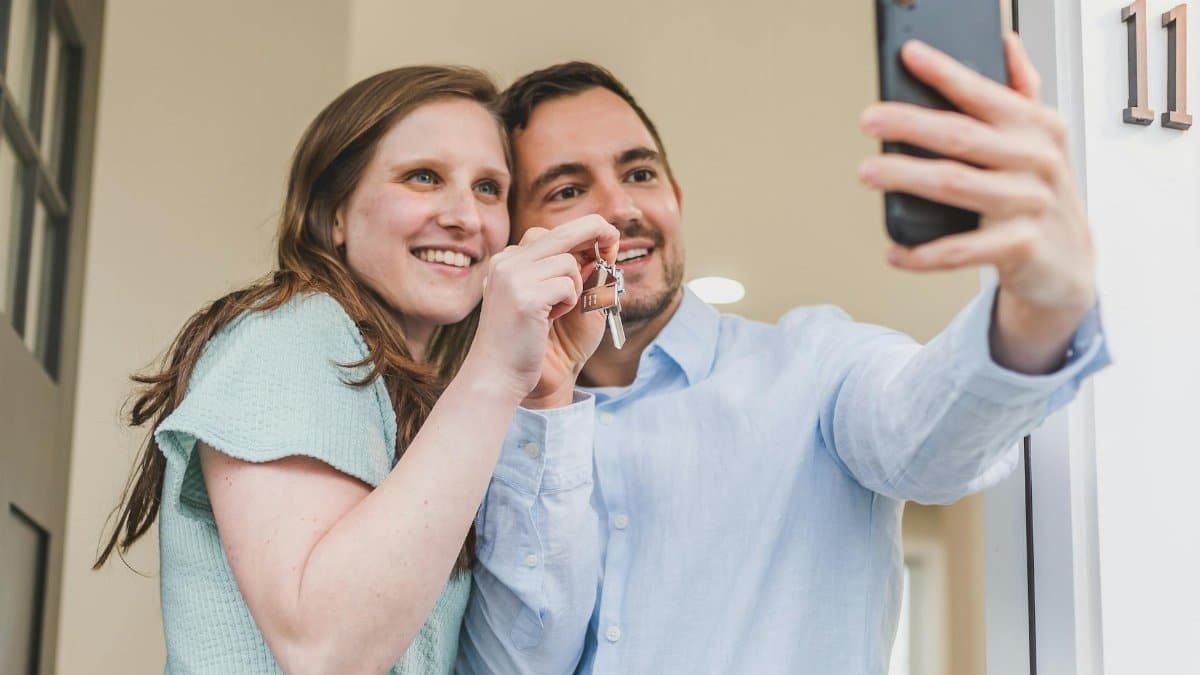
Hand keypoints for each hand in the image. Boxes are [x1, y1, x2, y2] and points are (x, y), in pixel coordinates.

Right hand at [464, 214, 619, 403]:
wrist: (500, 377)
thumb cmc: (526, 345)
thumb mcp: (548, 302)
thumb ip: (568, 275)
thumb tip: (602, 249)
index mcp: (507, 262)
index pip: (547, 234)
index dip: (580, 233)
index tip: (604, 236)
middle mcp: (506, 262)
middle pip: (561, 232)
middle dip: (594, 229)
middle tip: (614, 236)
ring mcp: (512, 277)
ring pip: (568, 262)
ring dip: (575, 288)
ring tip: (556, 312)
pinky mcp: (524, 296)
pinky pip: (568, 285)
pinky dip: (570, 303)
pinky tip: (549, 321)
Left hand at [858, 33, 1096, 371]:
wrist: (1069, 264)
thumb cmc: (1043, 195)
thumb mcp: (1042, 140)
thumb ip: (1022, 93)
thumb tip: (1006, 44)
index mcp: (1038, 128)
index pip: (985, 93)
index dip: (946, 72)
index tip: (910, 55)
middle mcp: (1036, 161)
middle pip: (962, 136)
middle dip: (911, 124)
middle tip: (870, 119)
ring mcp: (1029, 204)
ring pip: (955, 185)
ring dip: (906, 177)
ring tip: (868, 171)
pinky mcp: (1020, 247)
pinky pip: (960, 251)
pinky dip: (922, 253)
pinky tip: (895, 250)